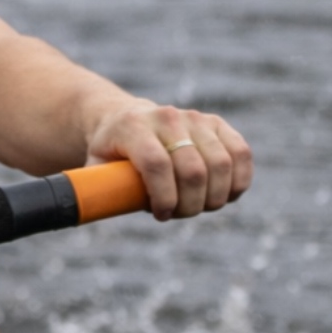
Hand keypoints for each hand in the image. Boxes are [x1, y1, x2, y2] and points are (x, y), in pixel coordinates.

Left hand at [87, 105, 252, 220]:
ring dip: (215, 197)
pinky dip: (240, 180)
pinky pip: (241, 153)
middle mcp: (167, 117)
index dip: (164, 197)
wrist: (125, 119)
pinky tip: (227, 195)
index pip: (157, 164)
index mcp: (133, 127)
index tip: (161, 215)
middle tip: (179, 214)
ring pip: (221, 163)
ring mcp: (195, 118)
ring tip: (199, 207)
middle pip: (193, 169)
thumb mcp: (94, 169)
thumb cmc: (110, 154)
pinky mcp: (217, 123)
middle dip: (190, 204)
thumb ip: (95, 190)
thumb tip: (90, 214)